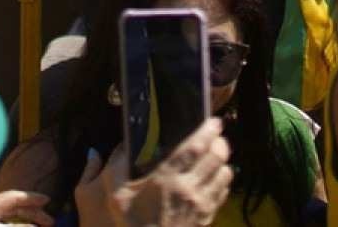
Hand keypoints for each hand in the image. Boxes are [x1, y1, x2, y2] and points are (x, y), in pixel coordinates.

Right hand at [74, 118, 232, 226]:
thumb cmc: (128, 224)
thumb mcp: (112, 194)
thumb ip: (114, 166)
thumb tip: (119, 146)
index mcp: (166, 178)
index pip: (195, 147)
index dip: (208, 131)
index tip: (214, 121)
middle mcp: (188, 190)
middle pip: (216, 157)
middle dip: (220, 142)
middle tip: (217, 136)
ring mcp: (200, 206)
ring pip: (225, 175)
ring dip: (223, 162)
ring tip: (218, 155)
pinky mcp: (206, 219)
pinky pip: (223, 194)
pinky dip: (223, 182)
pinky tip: (215, 179)